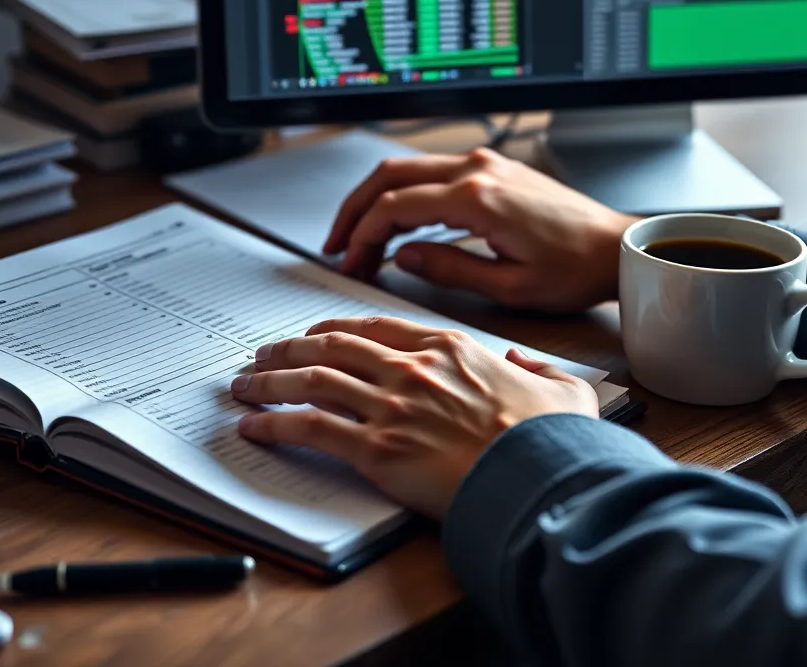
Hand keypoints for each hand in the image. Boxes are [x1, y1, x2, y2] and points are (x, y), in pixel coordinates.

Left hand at [232, 316, 598, 518]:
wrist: (542, 479)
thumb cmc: (552, 440)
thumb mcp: (563, 388)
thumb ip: (538, 366)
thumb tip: (521, 361)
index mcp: (448, 348)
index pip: (376, 327)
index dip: (335, 328)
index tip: (314, 334)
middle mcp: (411, 368)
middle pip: (332, 346)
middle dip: (290, 347)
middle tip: (263, 352)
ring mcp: (391, 406)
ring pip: (312, 380)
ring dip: (270, 380)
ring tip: (244, 383)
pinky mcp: (377, 449)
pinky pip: (311, 428)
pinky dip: (274, 424)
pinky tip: (253, 426)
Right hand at [324, 147, 636, 311]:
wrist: (615, 248)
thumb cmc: (575, 269)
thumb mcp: (508, 285)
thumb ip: (447, 268)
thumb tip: (400, 257)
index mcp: (477, 198)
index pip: (395, 206)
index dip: (362, 235)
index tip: (350, 261)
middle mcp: (477, 170)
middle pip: (390, 176)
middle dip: (355, 209)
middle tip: (337, 244)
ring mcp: (485, 164)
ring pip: (407, 168)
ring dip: (377, 198)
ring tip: (359, 235)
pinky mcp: (493, 169)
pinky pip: (432, 172)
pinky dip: (405, 193)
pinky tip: (398, 221)